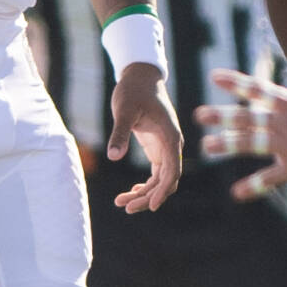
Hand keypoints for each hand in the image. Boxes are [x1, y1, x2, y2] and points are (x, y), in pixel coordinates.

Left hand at [106, 62, 181, 212]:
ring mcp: (166, 148)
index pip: (172, 170)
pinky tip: (130, 192)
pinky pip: (156, 174)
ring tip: (121, 203)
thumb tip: (114, 157)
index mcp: (170, 136)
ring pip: (161, 180)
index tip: (152, 206)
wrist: (140, 77)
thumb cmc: (133, 91)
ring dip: (145, 194)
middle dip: (149, 197)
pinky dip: (145, 185)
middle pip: (167, 181)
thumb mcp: (123, 110)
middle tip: (126, 208)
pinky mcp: (158, 148)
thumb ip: (120, 133)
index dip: (163, 190)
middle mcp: (172, 145)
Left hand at [198, 69, 286, 197]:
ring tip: (207, 147)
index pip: (259, 89)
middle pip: (247, 116)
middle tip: (199, 114)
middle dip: (221, 115)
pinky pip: (270, 178)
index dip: (236, 83)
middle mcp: (286, 122)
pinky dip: (252, 186)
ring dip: (226, 144)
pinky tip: (236, 193)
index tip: (214, 77)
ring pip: (251, 143)